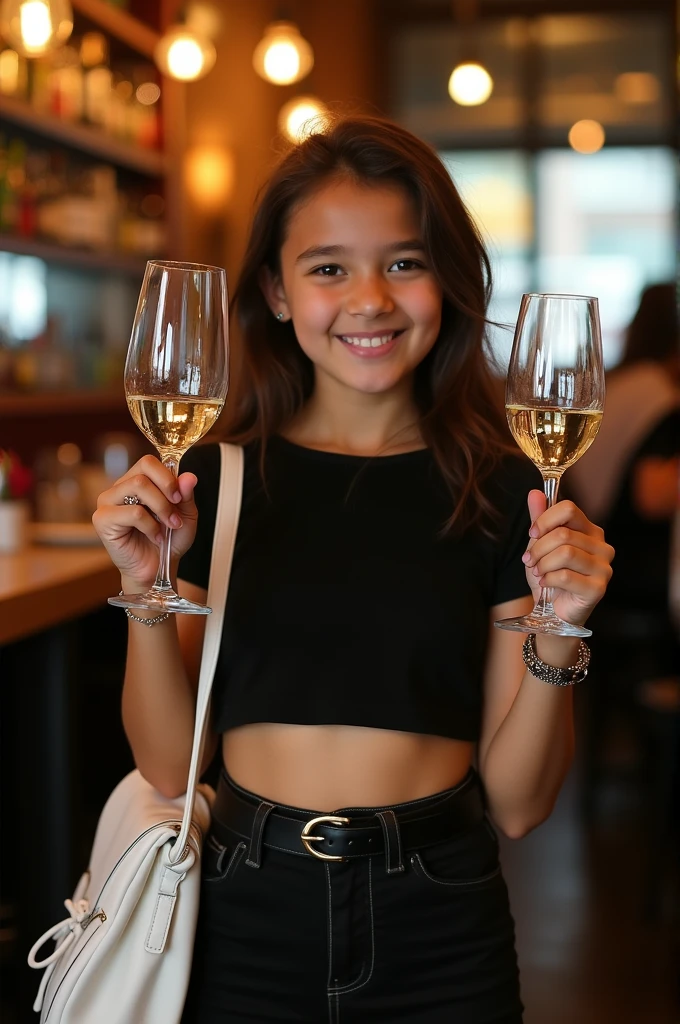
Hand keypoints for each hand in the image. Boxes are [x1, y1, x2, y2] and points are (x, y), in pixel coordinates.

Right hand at [92, 455, 197, 588]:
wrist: (158, 568)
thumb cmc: (169, 540)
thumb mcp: (186, 515)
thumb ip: (186, 494)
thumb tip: (189, 476)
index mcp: (137, 481)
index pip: (148, 462)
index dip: (168, 477)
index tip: (179, 497)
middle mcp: (119, 488)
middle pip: (143, 473)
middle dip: (166, 495)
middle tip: (174, 516)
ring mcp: (107, 502)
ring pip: (137, 486)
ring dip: (160, 509)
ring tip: (166, 528)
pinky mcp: (102, 519)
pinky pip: (133, 512)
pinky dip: (150, 526)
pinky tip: (154, 537)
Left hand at [522, 490, 613, 626]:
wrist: (553, 610)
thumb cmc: (549, 574)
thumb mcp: (540, 544)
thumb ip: (539, 519)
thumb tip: (535, 492)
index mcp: (590, 530)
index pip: (569, 509)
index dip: (545, 520)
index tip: (532, 533)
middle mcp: (602, 546)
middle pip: (563, 534)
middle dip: (538, 548)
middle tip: (529, 561)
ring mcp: (604, 567)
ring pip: (565, 553)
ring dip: (542, 564)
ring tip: (537, 572)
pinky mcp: (599, 588)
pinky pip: (565, 576)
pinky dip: (548, 579)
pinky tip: (545, 583)